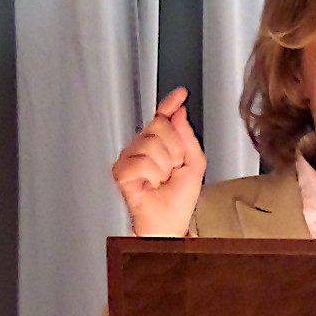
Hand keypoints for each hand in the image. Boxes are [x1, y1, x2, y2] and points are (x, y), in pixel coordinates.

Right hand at [111, 87, 205, 235]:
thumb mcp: (194, 163)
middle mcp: (143, 146)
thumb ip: (188, 136)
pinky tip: (150, 184)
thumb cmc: (179, 198)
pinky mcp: (121, 170)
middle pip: (160, 126)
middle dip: (175, 150)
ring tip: (162, 179)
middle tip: (173, 169)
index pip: (163, 117)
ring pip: (152, 144)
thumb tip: (179, 112)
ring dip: (165, 166)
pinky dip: (152, 175)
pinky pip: (142, 161)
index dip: (170, 103)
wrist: (169, 221)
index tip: (180, 94)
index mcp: (161, 143)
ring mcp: (130, 157)